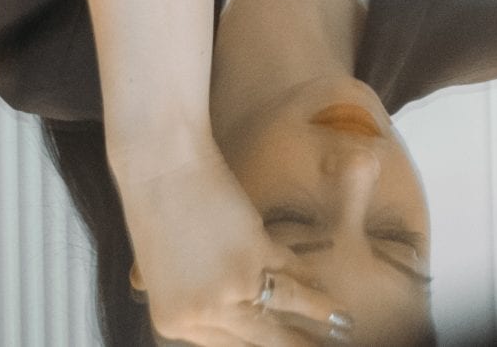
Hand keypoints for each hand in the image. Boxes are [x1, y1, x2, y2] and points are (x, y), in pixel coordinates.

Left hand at [115, 145, 350, 346]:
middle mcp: (204, 312)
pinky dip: (312, 277)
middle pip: (264, 340)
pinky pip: (293, 272)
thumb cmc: (153, 211)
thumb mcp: (159, 271)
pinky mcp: (255, 253)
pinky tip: (324, 283)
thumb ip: (190, 298)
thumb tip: (215, 316)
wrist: (160, 168)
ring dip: (322, 317)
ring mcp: (232, 285)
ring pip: (290, 309)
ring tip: (342, 326)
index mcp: (174, 322)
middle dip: (297, 346)